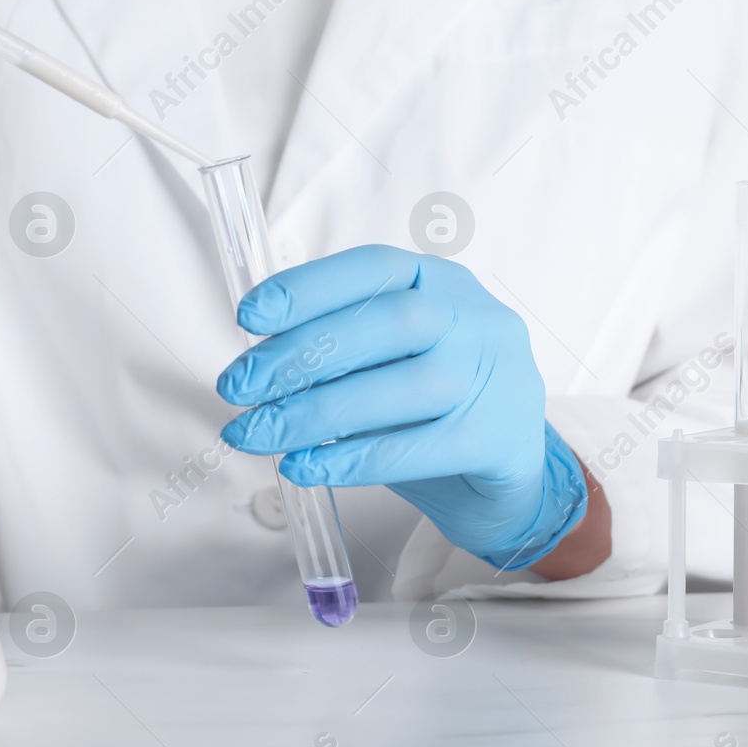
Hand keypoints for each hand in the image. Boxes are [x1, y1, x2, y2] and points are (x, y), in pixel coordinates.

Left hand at [216, 245, 589, 570]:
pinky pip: (417, 449)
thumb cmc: (434, 409)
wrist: (509, 477)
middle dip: (301, 354)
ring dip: (315, 412)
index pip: (374, 269)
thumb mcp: (391, 360)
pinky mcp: (499, 439)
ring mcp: (496, 378)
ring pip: (401, 388)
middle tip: (238, 387)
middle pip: (388, 324)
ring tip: (257, 433)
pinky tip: (304, 467)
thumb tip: (257, 365)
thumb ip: (341, 351)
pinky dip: (351, 459)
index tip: (248, 316)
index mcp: (443, 282)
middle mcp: (476, 320)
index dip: (308, 287)